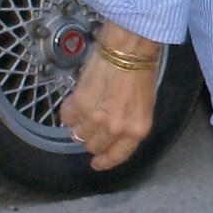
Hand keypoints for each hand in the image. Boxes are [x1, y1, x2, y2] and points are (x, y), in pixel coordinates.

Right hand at [58, 37, 163, 169]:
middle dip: (92, 140)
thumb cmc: (140, 70)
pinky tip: (75, 103)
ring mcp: (96, 118)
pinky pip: (67, 118)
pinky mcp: (80, 105)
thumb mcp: (144, 104)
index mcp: (137, 129)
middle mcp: (116, 128)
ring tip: (83, 113)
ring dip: (78, 127)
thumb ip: (130, 122)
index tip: (97, 163)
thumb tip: (114, 131)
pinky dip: (68, 113)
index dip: (105, 161)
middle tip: (91, 128)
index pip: (118, 155)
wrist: (128, 49)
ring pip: (78, 135)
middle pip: (94, 146)